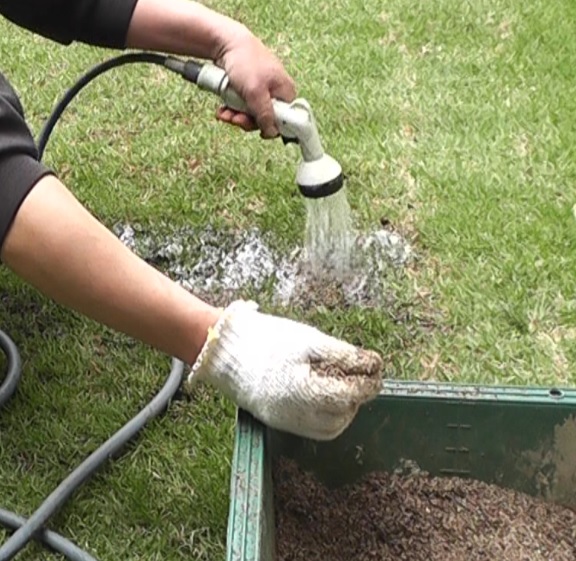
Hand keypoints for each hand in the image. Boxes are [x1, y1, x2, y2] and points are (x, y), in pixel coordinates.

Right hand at [186, 300, 383, 440]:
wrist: (227, 351)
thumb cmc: (269, 341)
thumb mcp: (309, 340)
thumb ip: (343, 355)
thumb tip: (372, 364)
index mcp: (306, 390)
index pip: (351, 394)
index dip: (369, 382)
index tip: (377, 367)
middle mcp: (297, 413)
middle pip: (343, 415)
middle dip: (357, 397)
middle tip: (361, 376)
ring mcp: (286, 421)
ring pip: (330, 428)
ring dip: (344, 410)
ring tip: (342, 386)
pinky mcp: (278, 421)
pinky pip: (313, 430)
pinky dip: (327, 417)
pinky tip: (324, 396)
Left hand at [213, 31, 296, 137]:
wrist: (224, 42)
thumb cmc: (245, 61)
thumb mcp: (256, 93)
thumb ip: (265, 115)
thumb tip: (272, 132)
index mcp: (286, 92)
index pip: (286, 120)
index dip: (271, 127)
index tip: (258, 129)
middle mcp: (276, 93)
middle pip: (265, 120)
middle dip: (247, 122)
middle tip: (236, 119)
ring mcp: (262, 91)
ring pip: (251, 115)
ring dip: (236, 117)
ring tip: (225, 113)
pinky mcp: (249, 90)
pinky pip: (243, 107)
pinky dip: (232, 110)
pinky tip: (223, 109)